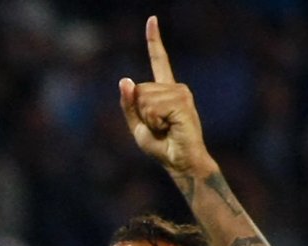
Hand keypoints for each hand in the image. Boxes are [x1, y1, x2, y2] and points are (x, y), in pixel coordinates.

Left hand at [118, 16, 211, 173]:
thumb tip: (125, 79)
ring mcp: (181, 92)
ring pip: (144, 98)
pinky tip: (170, 127)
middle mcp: (175, 87)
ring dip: (148, 119)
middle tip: (158, 127)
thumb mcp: (137, 127)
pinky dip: (154, 122)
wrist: (181, 163)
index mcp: (164, 91)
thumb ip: (128, 105)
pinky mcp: (182, 101)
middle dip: (140, 112)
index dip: (154, 40)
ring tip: (165, 128)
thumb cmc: (161, 147)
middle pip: (138, 89)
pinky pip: (152, 107)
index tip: (152, 19)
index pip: (158, 60)